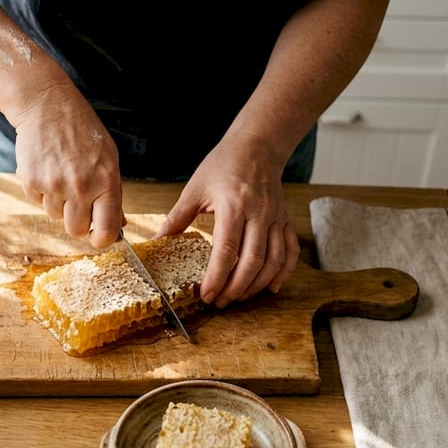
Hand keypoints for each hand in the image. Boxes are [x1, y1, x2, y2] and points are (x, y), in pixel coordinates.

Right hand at [11, 83, 123, 247]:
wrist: (47, 105)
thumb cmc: (82, 130)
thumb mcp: (108, 158)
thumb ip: (112, 193)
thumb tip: (118, 226)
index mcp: (106, 180)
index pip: (106, 229)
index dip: (102, 239)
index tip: (98, 237)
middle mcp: (81, 186)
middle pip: (76, 229)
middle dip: (77, 221)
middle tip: (77, 201)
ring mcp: (54, 185)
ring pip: (55, 216)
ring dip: (58, 202)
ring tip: (61, 173)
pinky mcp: (31, 181)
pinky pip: (38, 201)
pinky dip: (42, 190)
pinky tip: (47, 167)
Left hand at [157, 134, 298, 307]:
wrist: (257, 146)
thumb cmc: (223, 165)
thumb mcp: (195, 189)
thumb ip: (177, 218)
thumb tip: (156, 241)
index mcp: (233, 205)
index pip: (227, 249)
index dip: (217, 277)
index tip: (206, 295)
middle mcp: (258, 213)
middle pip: (252, 260)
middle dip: (236, 287)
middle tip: (220, 301)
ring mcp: (275, 217)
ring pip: (273, 260)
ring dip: (257, 284)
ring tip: (239, 296)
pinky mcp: (285, 220)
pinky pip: (290, 251)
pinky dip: (284, 272)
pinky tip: (271, 287)